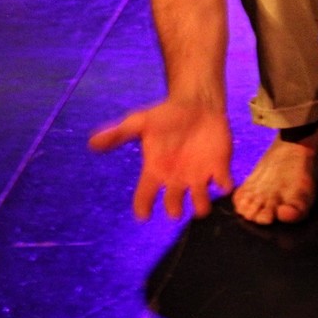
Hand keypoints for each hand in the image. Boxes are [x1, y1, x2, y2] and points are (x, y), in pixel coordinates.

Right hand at [89, 100, 232, 220]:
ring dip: (202, 206)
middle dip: (175, 210)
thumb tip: (92, 143)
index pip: (144, 197)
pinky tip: (223, 181)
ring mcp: (199, 176)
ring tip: (201, 202)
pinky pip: (224, 185)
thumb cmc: (167, 115)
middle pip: (174, 206)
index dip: (143, 207)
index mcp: (155, 172)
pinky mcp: (219, 168)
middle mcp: (176, 180)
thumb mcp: (140, 121)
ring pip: (201, 204)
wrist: (197, 103)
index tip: (143, 214)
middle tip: (175, 208)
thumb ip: (118, 133)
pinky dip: (225, 186)